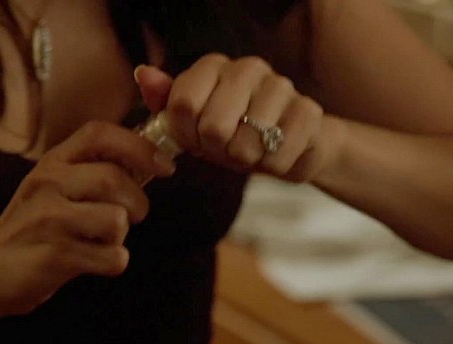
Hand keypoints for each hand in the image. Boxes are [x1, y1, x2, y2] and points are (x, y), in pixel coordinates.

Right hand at [0, 121, 174, 316]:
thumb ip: (93, 172)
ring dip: (120, 237)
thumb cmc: (32, 231)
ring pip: (117, 220)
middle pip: (115, 179)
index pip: (100, 133)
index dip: (139, 146)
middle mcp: (47, 183)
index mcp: (52, 162)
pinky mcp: (54, 256)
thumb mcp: (53, 189)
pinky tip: (92, 263)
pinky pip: (113, 257)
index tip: (164, 166)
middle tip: (131, 218)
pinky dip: (113, 264)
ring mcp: (48, 219)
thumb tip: (150, 163)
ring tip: (99, 241)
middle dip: (138, 203)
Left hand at [136, 55, 339, 181]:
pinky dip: (272, 167)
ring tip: (252, 150)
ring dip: (245, 161)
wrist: (288, 145)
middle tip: (227, 148)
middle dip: (216, 151)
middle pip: (212, 127)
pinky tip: (277, 154)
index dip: (186, 136)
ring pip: (245, 146)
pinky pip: (276, 158)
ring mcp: (281, 86)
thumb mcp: (193, 123)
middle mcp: (249, 68)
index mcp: (215, 66)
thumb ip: (166, 101)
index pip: (182, 105)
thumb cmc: (233, 134)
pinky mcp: (309, 112)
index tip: (196, 140)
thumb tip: (143, 74)